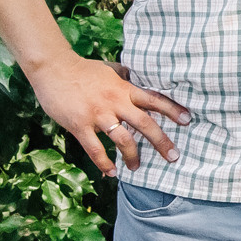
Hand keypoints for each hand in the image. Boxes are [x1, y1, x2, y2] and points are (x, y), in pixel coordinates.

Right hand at [25, 52, 190, 174]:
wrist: (53, 68)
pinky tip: (111, 173)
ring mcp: (97, 114)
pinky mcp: (79, 125)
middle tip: (174, 156)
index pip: (154, 99)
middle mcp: (115, 102)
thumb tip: (138, 76)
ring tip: (137, 167)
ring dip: (132, 156)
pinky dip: (104, 162)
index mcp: (124, 89)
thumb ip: (125, 75)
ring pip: (122, 139)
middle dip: (161, 141)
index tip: (188, 120)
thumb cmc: (82, 69)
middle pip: (144, 123)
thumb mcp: (109, 68)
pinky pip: (94, 148)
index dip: (172, 110)